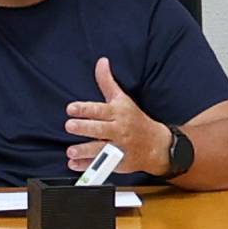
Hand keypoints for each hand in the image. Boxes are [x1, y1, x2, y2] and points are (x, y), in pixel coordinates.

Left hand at [61, 59, 171, 178]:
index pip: (100, 110)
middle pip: (99, 129)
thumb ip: (108, 82)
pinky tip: (74, 164)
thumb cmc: (136, 120)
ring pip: (100, 149)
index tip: (71, 108)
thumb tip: (101, 61)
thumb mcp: (123, 99)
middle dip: (84, 127)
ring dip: (84, 150)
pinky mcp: (118, 162)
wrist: (157, 145)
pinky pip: (101, 166)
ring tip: (71, 150)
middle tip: (70, 126)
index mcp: (118, 113)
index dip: (85, 109)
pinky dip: (87, 166)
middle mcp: (118, 130)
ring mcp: (118, 147)